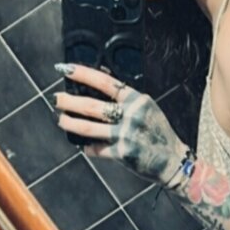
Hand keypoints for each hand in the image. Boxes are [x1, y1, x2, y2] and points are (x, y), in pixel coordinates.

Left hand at [53, 63, 188, 183]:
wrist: (173, 160)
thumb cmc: (158, 133)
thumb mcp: (147, 109)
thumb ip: (127, 101)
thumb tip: (97, 90)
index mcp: (138, 100)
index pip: (105, 82)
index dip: (84, 74)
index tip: (66, 69)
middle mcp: (132, 115)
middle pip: (92, 106)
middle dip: (69, 102)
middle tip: (56, 98)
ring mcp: (126, 135)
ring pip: (88, 128)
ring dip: (70, 123)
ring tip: (60, 119)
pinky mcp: (122, 154)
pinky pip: (96, 150)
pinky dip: (88, 148)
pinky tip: (82, 146)